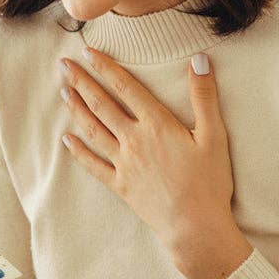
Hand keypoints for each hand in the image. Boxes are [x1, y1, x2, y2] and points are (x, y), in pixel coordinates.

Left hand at [59, 47, 239, 276]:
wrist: (195, 227)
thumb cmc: (209, 182)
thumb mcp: (215, 136)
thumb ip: (204, 96)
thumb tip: (198, 59)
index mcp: (157, 124)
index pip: (126, 87)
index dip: (105, 67)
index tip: (88, 51)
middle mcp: (134, 140)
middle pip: (102, 105)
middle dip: (81, 82)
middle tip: (63, 65)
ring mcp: (124, 163)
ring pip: (93, 130)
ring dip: (77, 109)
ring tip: (63, 92)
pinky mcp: (121, 185)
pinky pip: (94, 165)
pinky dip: (78, 152)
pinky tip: (67, 140)